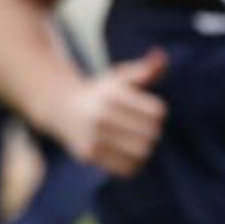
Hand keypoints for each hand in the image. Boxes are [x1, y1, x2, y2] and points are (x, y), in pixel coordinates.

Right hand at [48, 49, 167, 176]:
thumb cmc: (102, 92)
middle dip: (153, 131)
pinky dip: (134, 163)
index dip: (157, 112)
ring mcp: (93, 135)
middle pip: (151, 133)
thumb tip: (161, 56)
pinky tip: (128, 153)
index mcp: (113, 94)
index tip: (149, 111)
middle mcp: (101, 114)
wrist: (63, 108)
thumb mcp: (122, 77)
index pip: (156, 112)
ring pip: (141, 152)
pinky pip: (126, 167)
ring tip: (139, 141)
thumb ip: (145, 69)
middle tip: (145, 129)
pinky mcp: (87, 153)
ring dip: (145, 148)